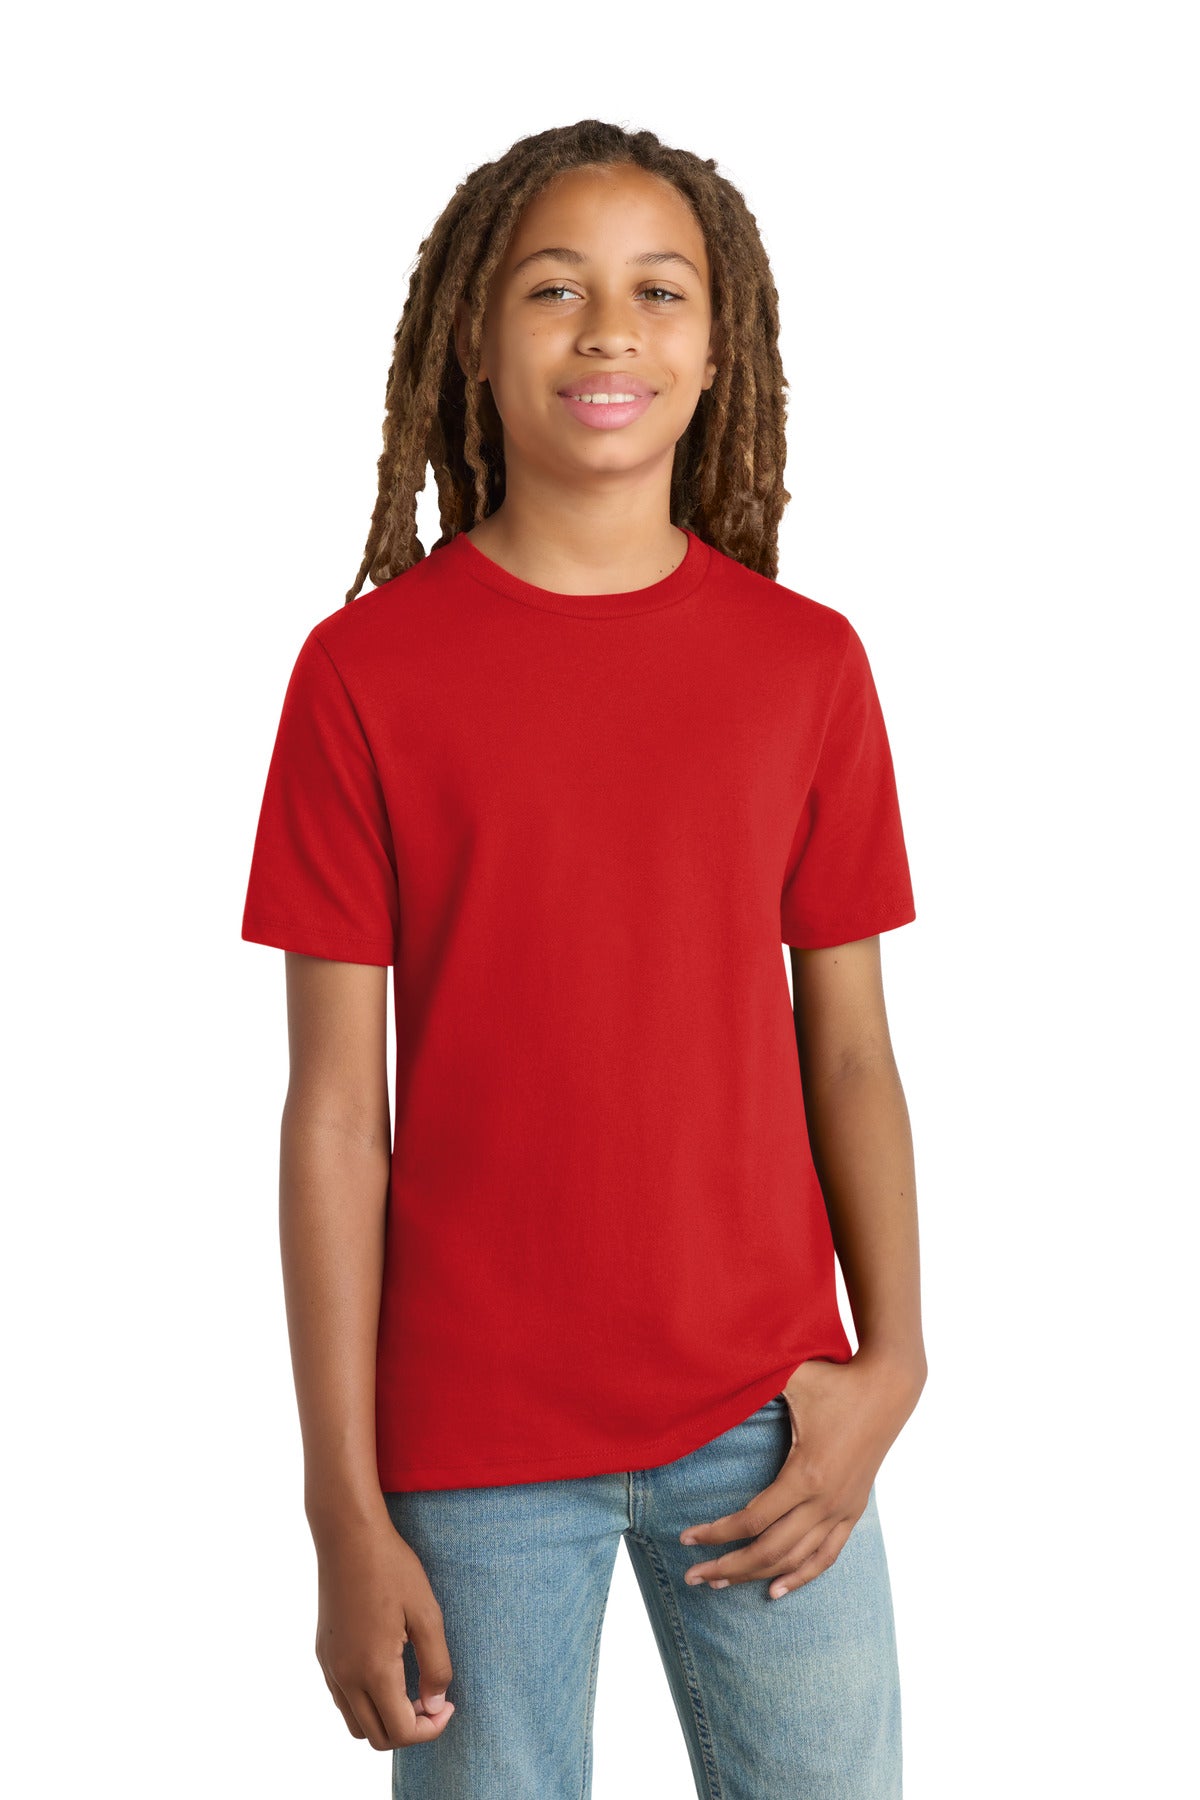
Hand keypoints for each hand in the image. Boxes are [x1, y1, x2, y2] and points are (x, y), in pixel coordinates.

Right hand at [313, 1513, 455, 1747]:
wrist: (348, 1536)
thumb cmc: (392, 1569)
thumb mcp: (427, 1614)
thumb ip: (435, 1665)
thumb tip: (436, 1705)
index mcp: (373, 1669)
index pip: (401, 1731)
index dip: (431, 1729)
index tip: (449, 1705)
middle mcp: (345, 1676)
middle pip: (376, 1737)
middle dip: (409, 1729)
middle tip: (432, 1698)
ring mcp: (330, 1666)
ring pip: (355, 1724)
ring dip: (385, 1719)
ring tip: (411, 1688)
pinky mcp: (323, 1654)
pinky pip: (342, 1699)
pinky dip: (366, 1703)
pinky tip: (388, 1671)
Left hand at [679, 1349, 924, 1599]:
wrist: (889, 1389)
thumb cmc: (836, 1380)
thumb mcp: (793, 1378)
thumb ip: (753, 1381)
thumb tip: (710, 1377)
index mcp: (805, 1473)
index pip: (751, 1520)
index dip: (716, 1533)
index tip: (685, 1538)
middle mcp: (825, 1501)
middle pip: (768, 1550)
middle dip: (727, 1566)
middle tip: (693, 1577)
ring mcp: (842, 1510)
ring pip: (795, 1560)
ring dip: (756, 1575)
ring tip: (720, 1584)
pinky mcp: (853, 1511)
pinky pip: (826, 1556)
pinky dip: (800, 1577)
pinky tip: (776, 1590)